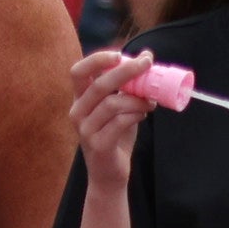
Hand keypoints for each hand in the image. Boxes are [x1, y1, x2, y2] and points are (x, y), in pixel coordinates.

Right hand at [64, 45, 163, 178]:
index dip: (97, 59)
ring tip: (150, 102)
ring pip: (112, 104)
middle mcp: (77, 112)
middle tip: (147, 64)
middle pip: (98, 84)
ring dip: (137, 99)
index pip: (78, 72)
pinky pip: (119, 122)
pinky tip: (143, 115)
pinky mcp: (98, 144)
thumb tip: (146, 57)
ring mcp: (85, 129)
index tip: (121, 54)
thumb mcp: (120, 108)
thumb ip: (128, 86)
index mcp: (80, 99)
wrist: (109, 174)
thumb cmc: (115, 136)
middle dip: (125, 70)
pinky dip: (136, 115)